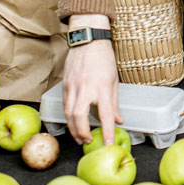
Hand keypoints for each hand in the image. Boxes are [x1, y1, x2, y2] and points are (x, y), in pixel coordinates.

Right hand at [63, 14, 121, 145]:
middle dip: (82, 133)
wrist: (88, 40)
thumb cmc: (104, 59)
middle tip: (87, 142)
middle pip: (79, 117)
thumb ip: (114, 103)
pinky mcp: (65, 84)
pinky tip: (73, 123)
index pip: (105, 115)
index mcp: (102, 88)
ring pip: (68, 113)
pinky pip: (65, 105)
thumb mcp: (114, 81)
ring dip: (73, 128)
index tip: (107, 144)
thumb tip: (118, 121)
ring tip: (79, 137)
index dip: (107, 131)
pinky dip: (68, 116)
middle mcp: (86, 88)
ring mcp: (73, 86)